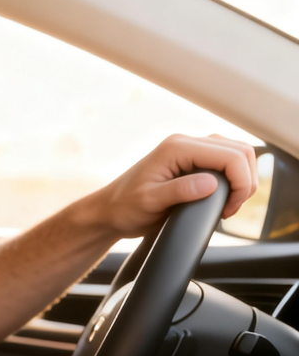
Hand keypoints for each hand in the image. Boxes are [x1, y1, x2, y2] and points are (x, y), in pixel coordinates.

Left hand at [87, 134, 257, 237]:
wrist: (109, 211)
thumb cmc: (123, 206)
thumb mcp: (149, 201)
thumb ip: (179, 191)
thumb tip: (210, 184)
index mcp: (177, 147)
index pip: (230, 156)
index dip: (241, 182)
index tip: (229, 208)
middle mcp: (186, 143)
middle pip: (240, 151)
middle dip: (245, 180)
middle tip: (230, 208)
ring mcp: (190, 151)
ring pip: (237, 154)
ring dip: (242, 179)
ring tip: (227, 205)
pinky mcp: (193, 161)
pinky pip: (226, 162)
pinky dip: (234, 178)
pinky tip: (223, 198)